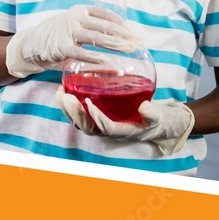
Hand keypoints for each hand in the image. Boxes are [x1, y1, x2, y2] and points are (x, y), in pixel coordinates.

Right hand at [5, 6, 142, 77]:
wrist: (34, 42)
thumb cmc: (62, 35)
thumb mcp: (77, 24)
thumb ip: (93, 27)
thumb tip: (120, 37)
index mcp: (81, 10)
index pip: (105, 13)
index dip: (121, 23)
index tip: (134, 32)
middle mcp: (75, 17)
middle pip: (104, 25)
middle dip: (123, 34)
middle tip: (138, 42)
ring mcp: (68, 31)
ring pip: (95, 37)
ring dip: (114, 44)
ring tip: (128, 49)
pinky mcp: (61, 46)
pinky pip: (80, 52)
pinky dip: (93, 57)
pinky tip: (105, 61)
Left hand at [56, 89, 194, 154]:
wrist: (156, 122)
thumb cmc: (156, 120)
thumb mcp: (158, 117)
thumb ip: (152, 113)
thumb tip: (144, 106)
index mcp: (121, 131)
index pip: (104, 127)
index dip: (96, 117)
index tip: (88, 102)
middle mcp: (107, 129)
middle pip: (86, 126)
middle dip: (74, 112)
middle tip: (66, 95)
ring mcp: (101, 123)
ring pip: (80, 121)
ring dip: (68, 108)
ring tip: (60, 92)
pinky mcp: (98, 115)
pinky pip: (81, 113)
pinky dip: (71, 103)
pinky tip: (66, 88)